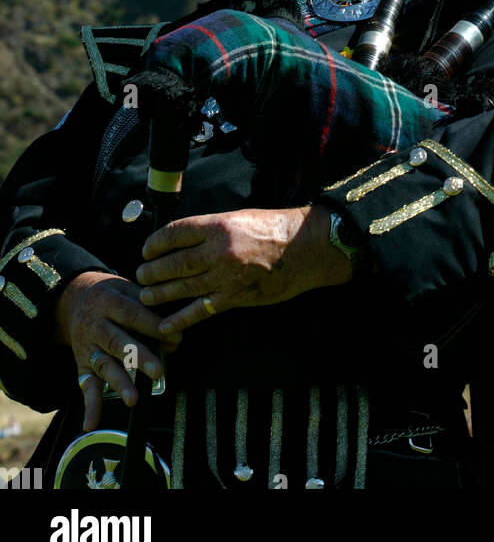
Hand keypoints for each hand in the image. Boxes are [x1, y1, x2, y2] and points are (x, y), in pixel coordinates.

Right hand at [54, 271, 181, 431]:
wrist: (77, 298)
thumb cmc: (114, 295)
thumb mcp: (129, 288)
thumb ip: (150, 308)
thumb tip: (174, 333)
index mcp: (109, 301)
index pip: (133, 315)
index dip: (154, 327)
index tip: (176, 338)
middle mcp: (96, 325)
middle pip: (117, 342)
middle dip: (139, 358)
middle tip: (158, 371)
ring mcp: (88, 346)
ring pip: (104, 365)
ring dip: (119, 383)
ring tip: (133, 399)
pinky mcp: (82, 364)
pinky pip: (85, 385)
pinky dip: (90, 405)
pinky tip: (91, 423)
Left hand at [135, 205, 351, 333]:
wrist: (305, 248)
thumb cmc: (274, 228)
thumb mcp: (239, 217)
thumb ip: (213, 229)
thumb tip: (186, 240)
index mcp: (218, 225)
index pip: (176, 232)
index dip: (156, 242)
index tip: (147, 248)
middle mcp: (219, 250)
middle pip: (174, 262)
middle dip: (153, 270)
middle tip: (140, 274)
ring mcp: (226, 276)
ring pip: (183, 286)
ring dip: (161, 292)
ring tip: (146, 295)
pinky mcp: (235, 297)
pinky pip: (201, 310)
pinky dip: (180, 318)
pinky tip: (166, 324)